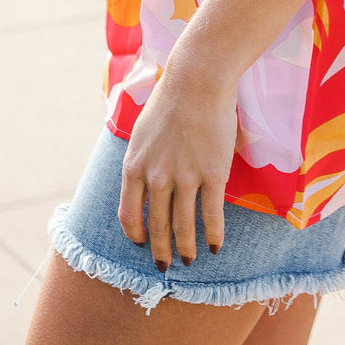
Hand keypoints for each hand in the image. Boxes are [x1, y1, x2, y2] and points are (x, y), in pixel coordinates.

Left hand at [117, 48, 237, 270]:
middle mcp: (156, 178)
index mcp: (134, 167)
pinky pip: (211, 214)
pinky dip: (213, 234)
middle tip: (165, 265)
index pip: (129, 215)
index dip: (136, 235)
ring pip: (183, 226)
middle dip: (160, 251)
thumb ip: (142, 160)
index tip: (142, 244)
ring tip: (190, 260)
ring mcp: (185, 178)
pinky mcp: (212, 174)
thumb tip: (145, 181)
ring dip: (186, 248)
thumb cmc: (171, 99)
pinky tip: (216, 245)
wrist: (198, 79)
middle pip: (157, 226)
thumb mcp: (142, 132)